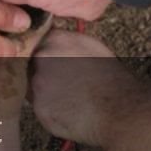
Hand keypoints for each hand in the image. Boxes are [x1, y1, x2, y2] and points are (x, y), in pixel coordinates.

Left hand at [30, 31, 136, 146]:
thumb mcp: (92, 47)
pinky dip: (52, 112)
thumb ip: (67, 41)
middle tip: (66, 84)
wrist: (118, 108)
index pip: (38, 44)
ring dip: (48, 94)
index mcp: (56, 39)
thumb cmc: (111, 78)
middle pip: (32, 65)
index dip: (47, 56)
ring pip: (35, 88)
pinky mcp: (39, 108)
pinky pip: (41, 109)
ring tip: (70, 99)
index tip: (56, 65)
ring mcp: (38, 84)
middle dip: (45, 75)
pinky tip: (70, 111)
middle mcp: (42, 58)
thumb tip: (54, 39)